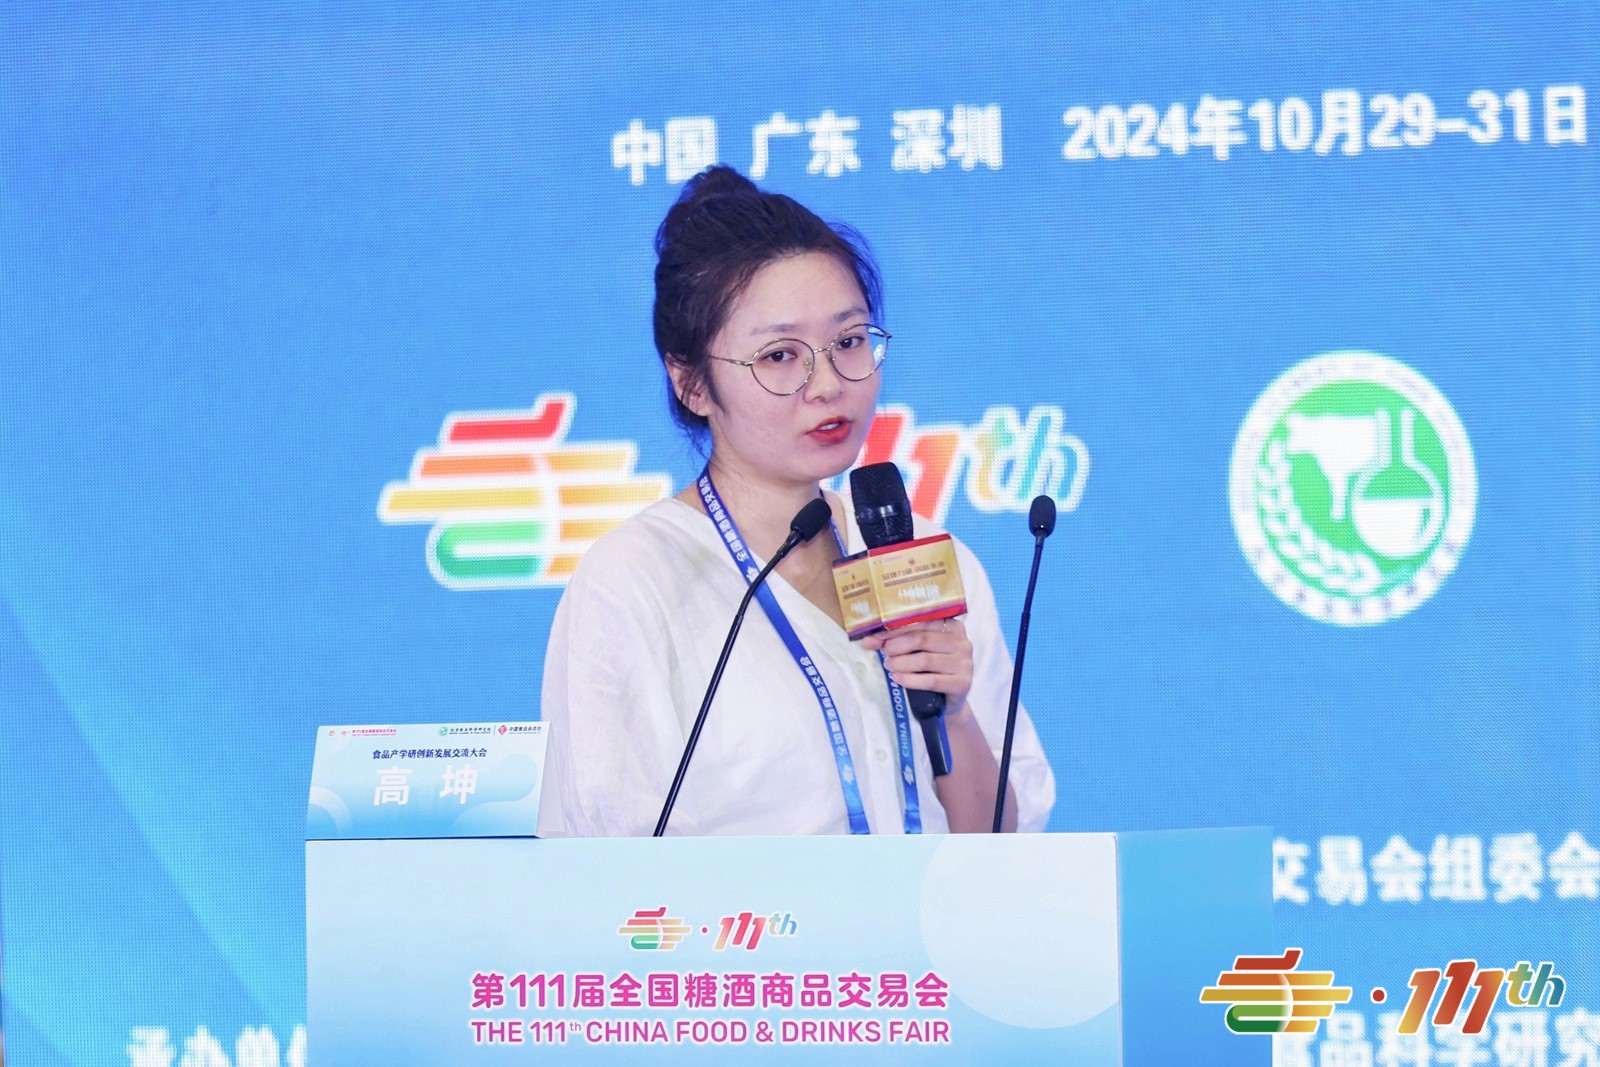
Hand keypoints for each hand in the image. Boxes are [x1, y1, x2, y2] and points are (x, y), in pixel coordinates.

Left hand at [858, 617, 972, 715]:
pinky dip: (911, 680)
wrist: (947, 701)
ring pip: (925, 660)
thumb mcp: (919, 651)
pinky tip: (898, 679)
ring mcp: (964, 663)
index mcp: (952, 626)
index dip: (894, 630)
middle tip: (883, 654)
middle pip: (922, 639)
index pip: (920, 623)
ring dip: (901, 663)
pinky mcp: (962, 684)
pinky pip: (931, 680)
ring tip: (889, 666)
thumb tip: (869, 640)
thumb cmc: (932, 670)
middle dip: (897, 646)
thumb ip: (900, 641)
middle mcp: (962, 642)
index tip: (873, 638)